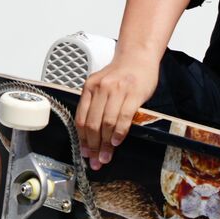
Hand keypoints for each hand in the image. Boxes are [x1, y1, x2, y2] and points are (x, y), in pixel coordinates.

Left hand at [74, 50, 159, 169]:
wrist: (138, 57)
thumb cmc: (121, 74)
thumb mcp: (101, 86)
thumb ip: (95, 105)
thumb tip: (92, 135)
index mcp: (89, 88)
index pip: (81, 119)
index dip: (82, 140)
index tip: (85, 154)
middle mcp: (100, 88)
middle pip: (92, 124)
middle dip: (93, 147)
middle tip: (96, 161)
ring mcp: (116, 90)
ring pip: (106, 123)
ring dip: (105, 144)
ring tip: (106, 156)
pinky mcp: (132, 93)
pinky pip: (123, 117)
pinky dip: (119, 132)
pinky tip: (116, 142)